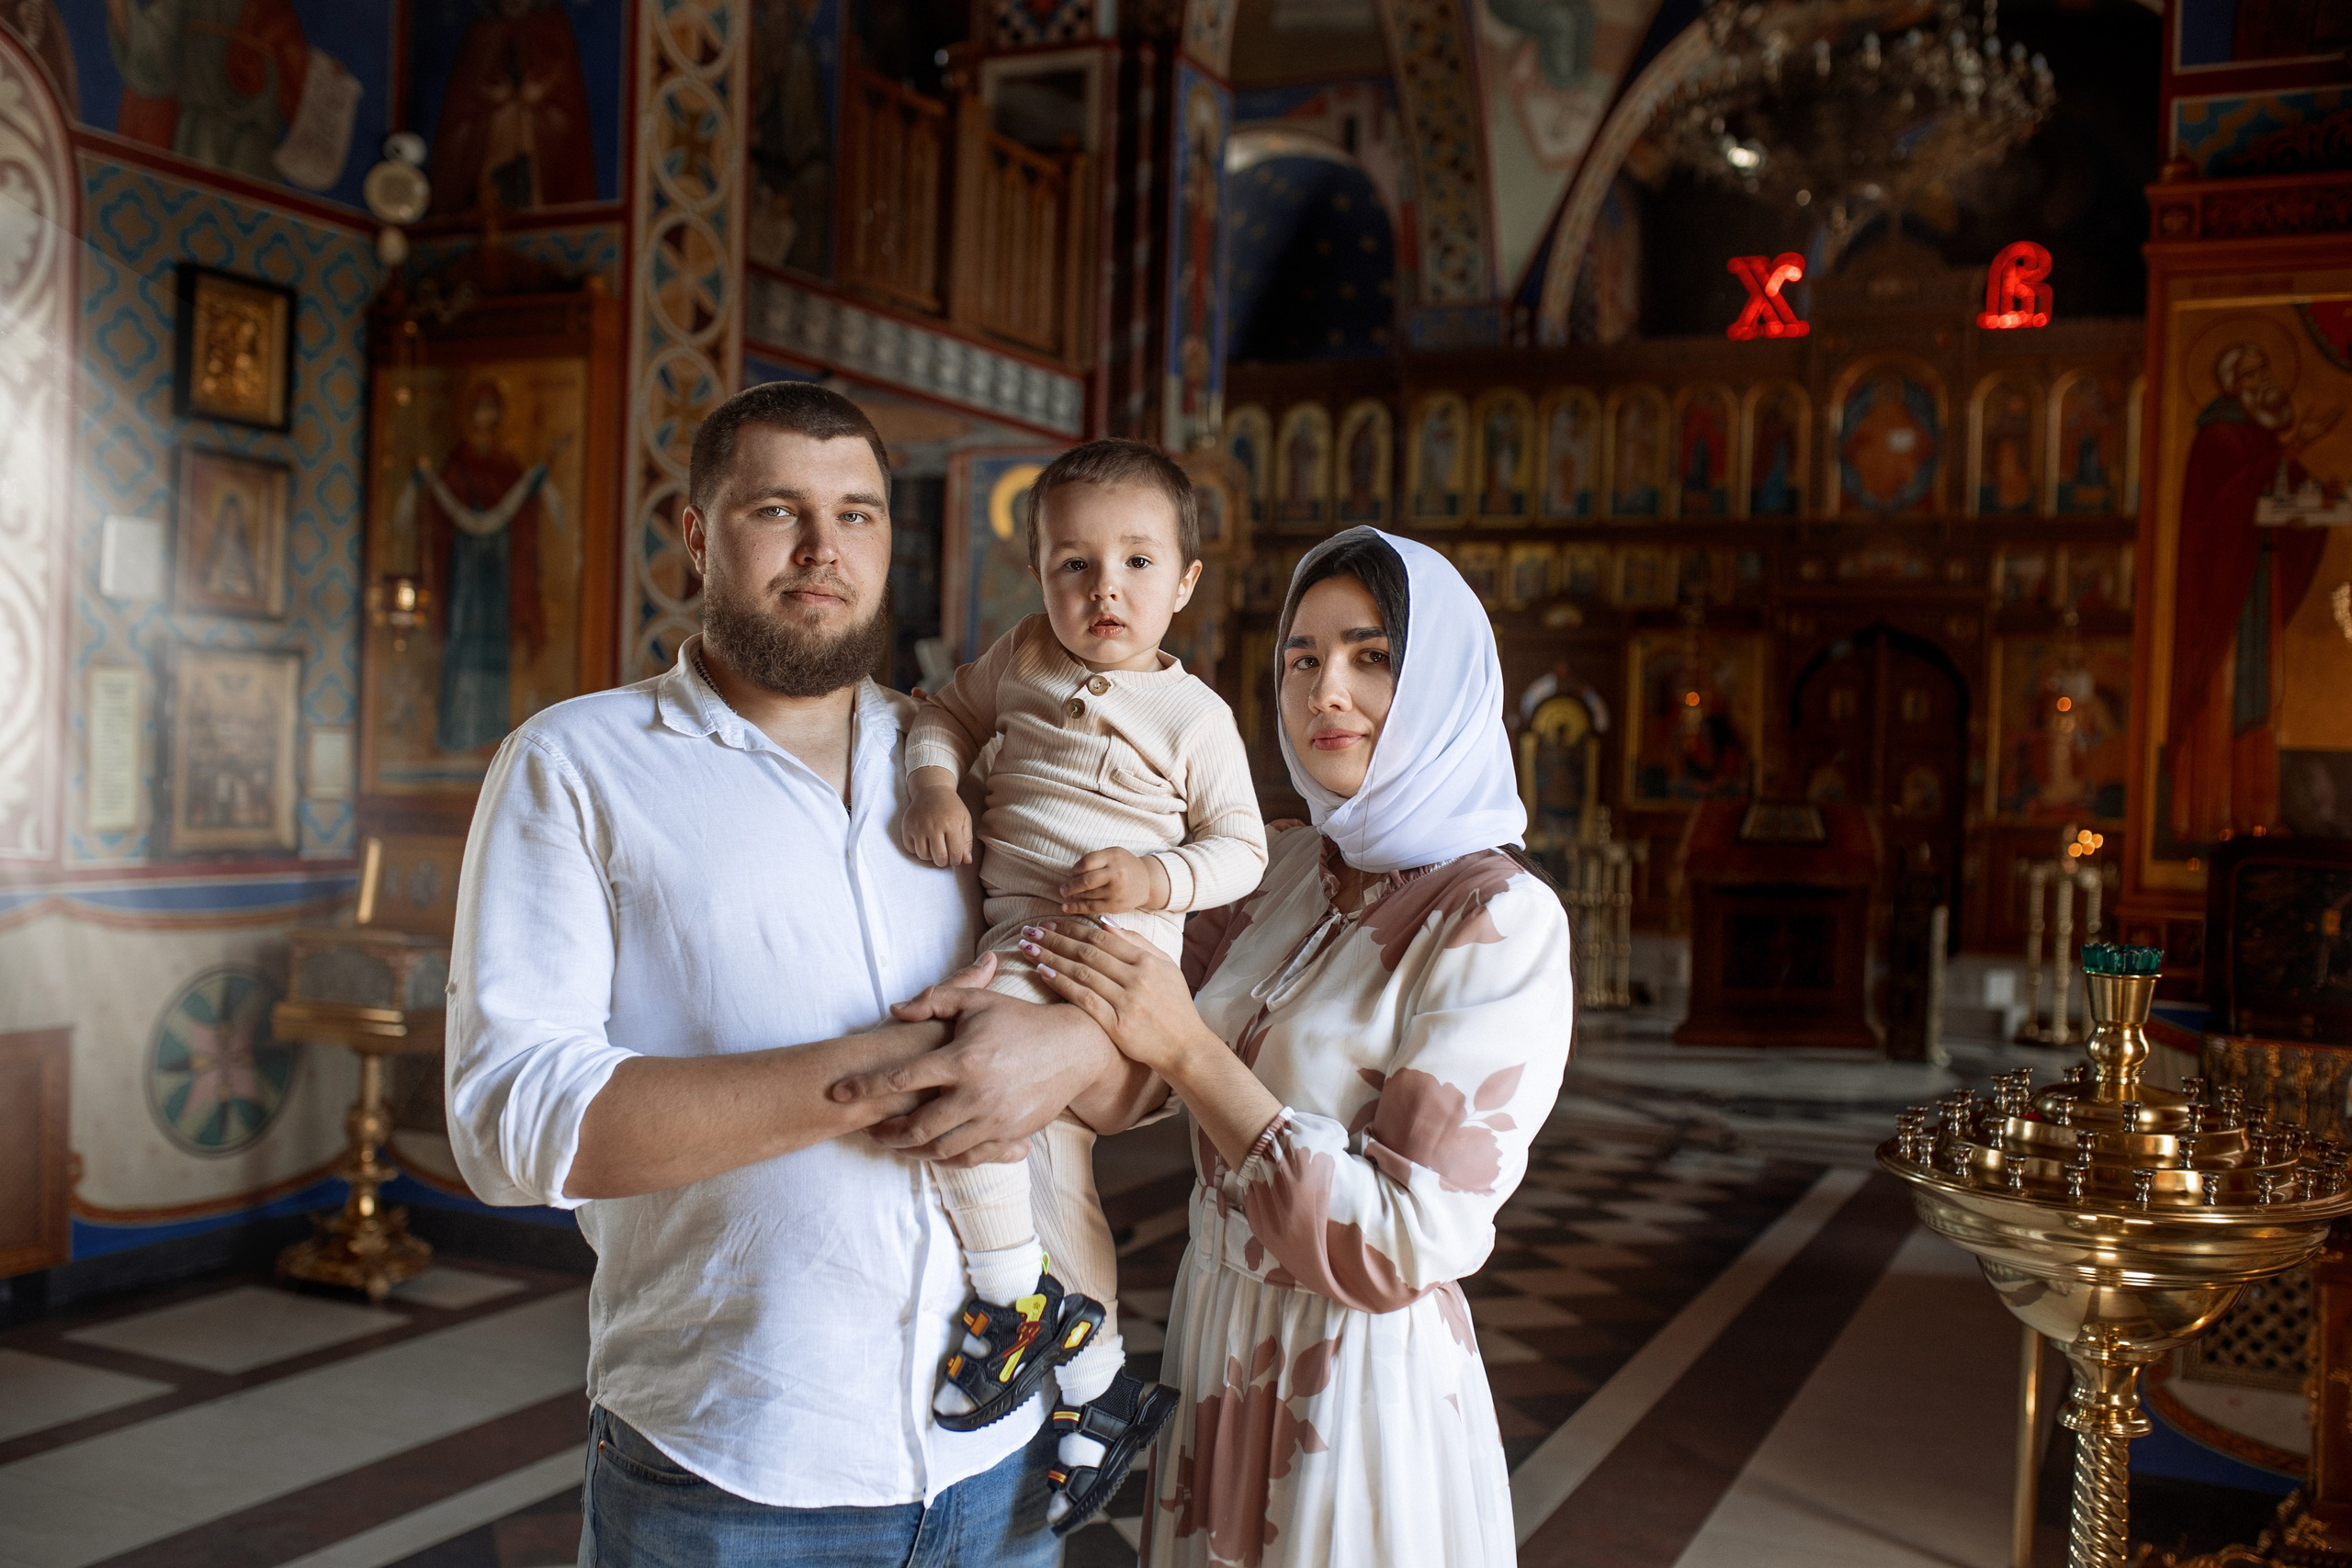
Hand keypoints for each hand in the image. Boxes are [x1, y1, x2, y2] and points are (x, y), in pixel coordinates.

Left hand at [830, 984, 1113, 1158]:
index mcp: (963, 1059)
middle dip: (886, 1133)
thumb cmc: (1021, 1021)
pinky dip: (947, 1158)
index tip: (838, 1092)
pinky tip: (933, 1150)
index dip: (865, 1086)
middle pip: (917, 1127)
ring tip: (897, 1143)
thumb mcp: (979, 1002)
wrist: (1075, 1049)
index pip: (901, 1078)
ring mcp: (995, 1119)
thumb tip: (895, 1010)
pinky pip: (971, 1157)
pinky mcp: (1011, 1135)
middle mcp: (976, 1094)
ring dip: (912, 1150)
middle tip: (870, 1129)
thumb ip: (935, 1000)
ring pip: (941, 1149)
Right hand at [902, 772, 972, 867]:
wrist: (932, 789)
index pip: (955, 853)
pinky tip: (924, 843)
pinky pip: (910, 849)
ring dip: (930, 857)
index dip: (957, 861)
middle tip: (945, 856)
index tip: (956, 859)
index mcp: (951, 824)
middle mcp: (933, 826)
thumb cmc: (951, 807)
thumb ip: (967, 841)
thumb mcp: (965, 820)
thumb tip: (967, 862)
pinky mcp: (907, 826)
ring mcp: (918, 826)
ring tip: (935, 849)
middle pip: (939, 857)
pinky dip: (917, 850)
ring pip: (923, 855)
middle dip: (944, 862)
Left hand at [1016, 918, 1212, 1075]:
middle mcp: (1136, 978)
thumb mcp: (1166, 966)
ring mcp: (1127, 1002)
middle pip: (1087, 952)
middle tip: (1030, 930)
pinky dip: (1062, 984)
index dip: (1072, 928)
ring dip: (1051, 958)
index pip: (1102, 937)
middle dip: (1055, 939)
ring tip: (1028, 948)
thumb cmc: (1174, 1005)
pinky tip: (1043, 972)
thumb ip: (1137, 942)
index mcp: (1147, 961)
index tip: (1050, 922)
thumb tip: (1104, 922)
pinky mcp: (1118, 1026)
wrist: (1185, 1046)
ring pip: (1081, 973)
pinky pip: (1084, 1000)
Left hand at [1060, 846, 1167, 912]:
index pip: (1086, 863)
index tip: (1072, 873)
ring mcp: (1116, 891)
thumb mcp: (1113, 854)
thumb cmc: (1124, 866)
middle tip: (1062, 889)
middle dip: (1070, 886)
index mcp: (1113, 857)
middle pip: (1085, 881)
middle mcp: (1116, 874)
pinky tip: (1067, 907)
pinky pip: (1091, 907)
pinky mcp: (1115, 905)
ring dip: (1073, 897)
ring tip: (1066, 897)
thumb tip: (1072, 875)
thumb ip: (1095, 860)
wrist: (1147, 882)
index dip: (1075, 869)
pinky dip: (1076, 908)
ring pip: (1087, 895)